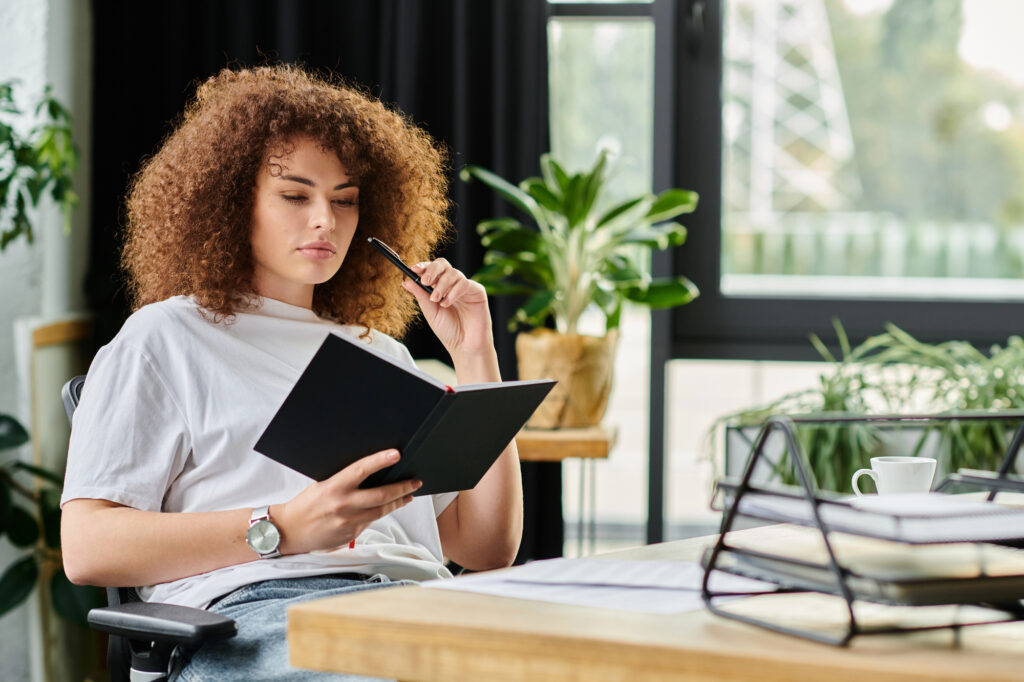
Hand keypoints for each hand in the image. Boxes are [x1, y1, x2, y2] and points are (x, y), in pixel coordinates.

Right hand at [273, 449, 420, 554]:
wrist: (289, 531)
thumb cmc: (306, 504)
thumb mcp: (322, 485)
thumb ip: (344, 480)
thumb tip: (369, 470)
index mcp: (334, 487)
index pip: (361, 470)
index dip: (380, 461)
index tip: (396, 454)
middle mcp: (343, 504)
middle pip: (381, 495)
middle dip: (402, 487)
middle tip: (416, 481)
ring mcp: (348, 521)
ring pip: (381, 511)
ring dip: (398, 502)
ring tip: (408, 495)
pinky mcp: (351, 535)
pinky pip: (371, 521)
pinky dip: (380, 514)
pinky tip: (387, 508)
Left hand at [405, 259, 493, 358]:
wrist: (464, 347)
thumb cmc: (449, 331)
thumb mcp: (430, 312)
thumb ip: (421, 296)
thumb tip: (407, 282)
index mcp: (440, 287)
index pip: (432, 270)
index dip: (423, 267)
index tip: (414, 269)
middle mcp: (452, 285)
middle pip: (443, 264)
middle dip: (432, 270)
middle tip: (425, 281)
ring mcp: (465, 287)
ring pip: (453, 273)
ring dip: (442, 285)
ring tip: (436, 299)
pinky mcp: (477, 292)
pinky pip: (465, 283)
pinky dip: (453, 292)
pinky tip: (447, 303)